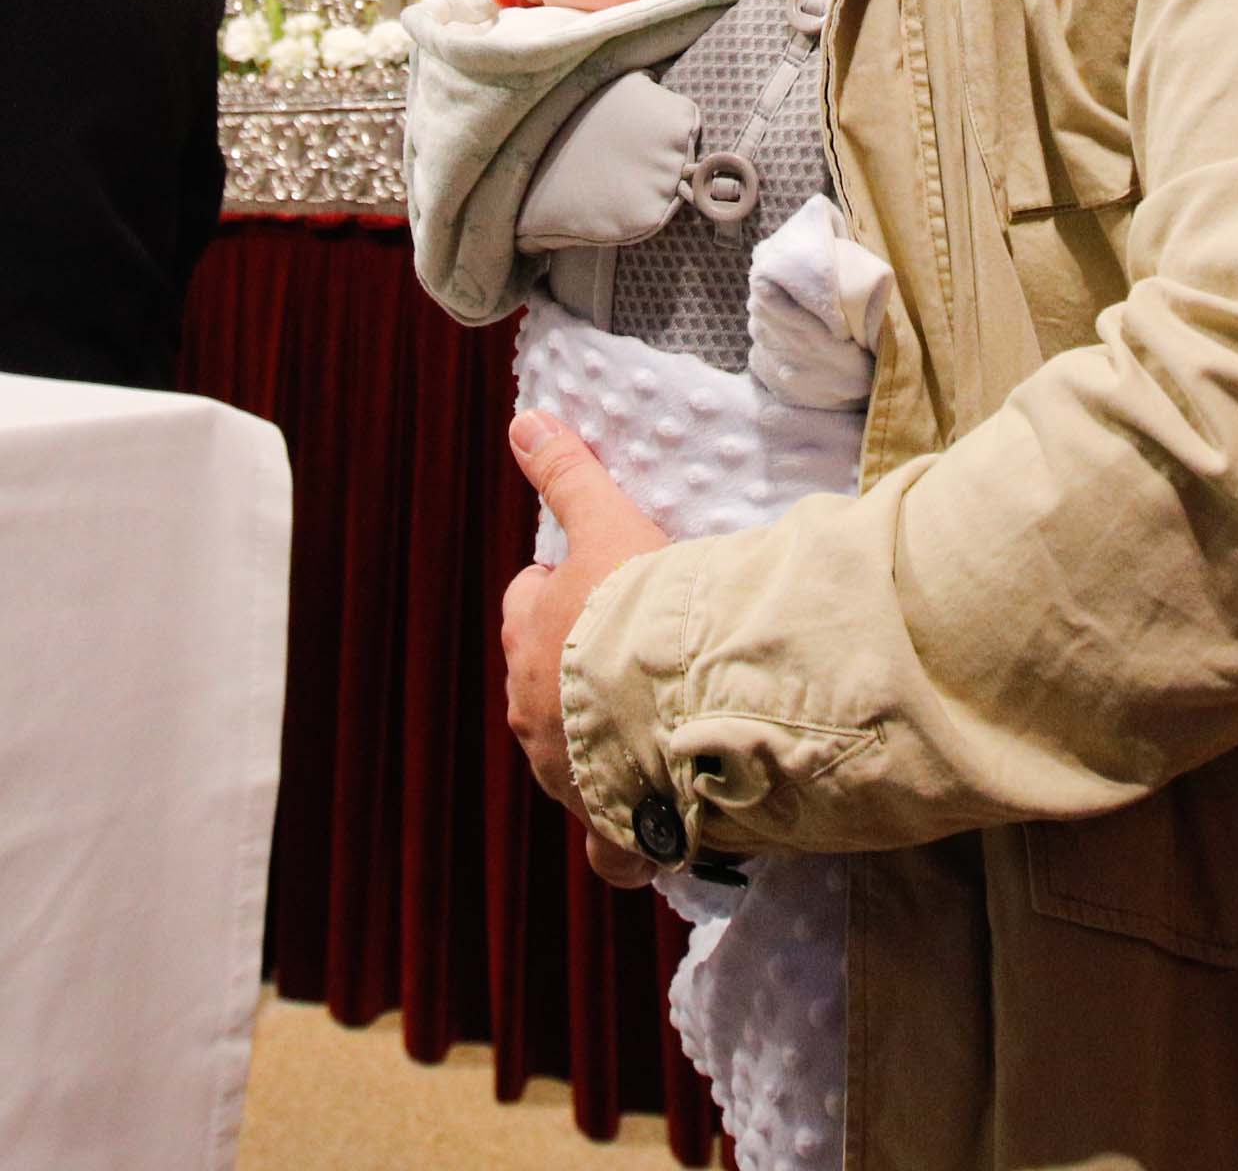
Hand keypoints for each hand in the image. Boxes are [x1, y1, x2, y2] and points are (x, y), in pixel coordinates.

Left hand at [501, 411, 670, 889]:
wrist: (681, 694)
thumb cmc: (643, 605)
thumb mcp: (608, 522)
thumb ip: (568, 475)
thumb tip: (523, 420)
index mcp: (531, 639)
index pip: (527, 605)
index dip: (559, 592)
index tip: (599, 585)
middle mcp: (534, 713)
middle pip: (542, 683)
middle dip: (574, 668)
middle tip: (629, 650)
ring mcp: (569, 775)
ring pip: (571, 758)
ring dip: (601, 743)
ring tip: (654, 722)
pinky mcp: (611, 826)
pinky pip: (612, 851)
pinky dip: (627, 844)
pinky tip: (656, 833)